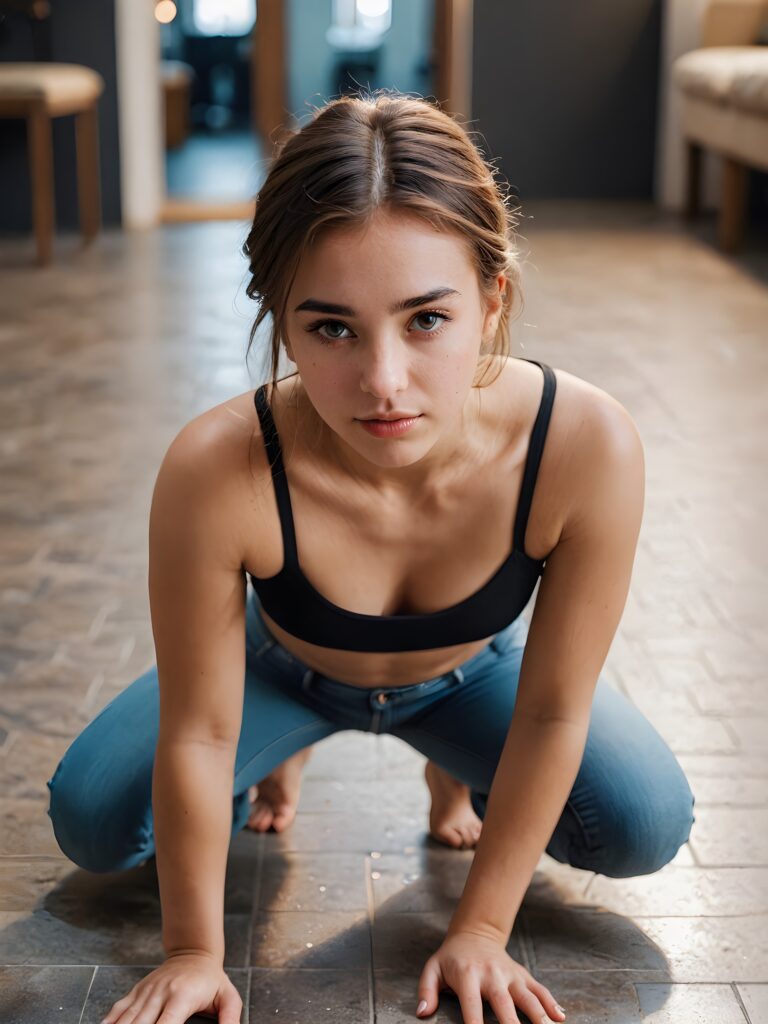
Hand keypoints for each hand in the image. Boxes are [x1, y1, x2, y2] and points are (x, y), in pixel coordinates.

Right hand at [100, 953, 241, 1023]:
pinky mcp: (137, 991)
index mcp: (182, 996)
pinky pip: (118, 1009)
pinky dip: (109, 1022)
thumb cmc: (211, 980)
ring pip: (126, 1019)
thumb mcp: (228, 996)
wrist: (194, 953)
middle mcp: (160, 993)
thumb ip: (230, 1017)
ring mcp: (146, 991)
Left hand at [415, 930, 565, 1023]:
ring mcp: (510, 975)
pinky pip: (539, 989)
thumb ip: (426, 991)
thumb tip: (423, 1013)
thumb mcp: (433, 969)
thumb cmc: (451, 958)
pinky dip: (551, 1003)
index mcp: (468, 976)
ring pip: (528, 998)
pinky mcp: (522, 975)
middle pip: (505, 1005)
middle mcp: (492, 975)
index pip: (472, 1007)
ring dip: (538, 1017)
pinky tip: (560, 1018)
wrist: (475, 933)